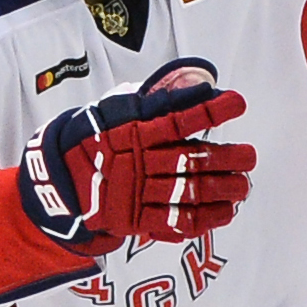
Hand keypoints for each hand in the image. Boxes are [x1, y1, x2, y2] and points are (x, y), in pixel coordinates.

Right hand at [20, 67, 254, 251]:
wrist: (57, 182)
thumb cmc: (93, 140)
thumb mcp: (115, 111)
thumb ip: (155, 101)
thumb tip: (199, 84)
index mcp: (134, 131)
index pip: (178, 119)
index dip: (209, 111)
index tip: (237, 103)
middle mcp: (138, 162)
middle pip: (190, 161)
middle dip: (225, 158)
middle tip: (249, 157)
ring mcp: (138, 193)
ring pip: (189, 192)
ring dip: (222, 190)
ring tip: (244, 186)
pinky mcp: (135, 220)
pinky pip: (175, 221)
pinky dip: (204, 219)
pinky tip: (225, 212)